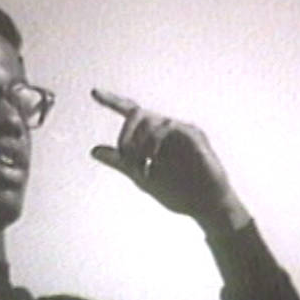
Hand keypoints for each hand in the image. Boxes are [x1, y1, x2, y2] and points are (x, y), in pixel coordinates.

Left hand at [90, 88, 250, 234]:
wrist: (205, 207)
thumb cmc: (178, 192)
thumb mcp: (142, 176)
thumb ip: (120, 162)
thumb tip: (94, 150)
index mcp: (154, 136)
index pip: (131, 112)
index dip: (112, 101)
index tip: (94, 92)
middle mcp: (168, 129)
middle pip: (137, 113)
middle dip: (126, 135)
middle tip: (125, 157)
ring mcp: (182, 131)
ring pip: (151, 119)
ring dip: (138, 143)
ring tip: (141, 167)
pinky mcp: (195, 136)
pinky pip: (169, 126)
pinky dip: (154, 141)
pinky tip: (152, 159)